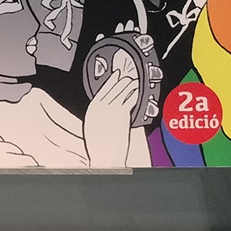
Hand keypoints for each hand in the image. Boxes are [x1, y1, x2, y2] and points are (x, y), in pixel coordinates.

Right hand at [82, 55, 139, 169]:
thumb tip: (105, 108)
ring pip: (122, 92)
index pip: (102, 90)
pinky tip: (138, 92)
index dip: (110, 81)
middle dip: (121, 81)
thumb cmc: (99, 146)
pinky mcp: (122, 114)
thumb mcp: (93, 127)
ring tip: (135, 80)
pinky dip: (134, 95)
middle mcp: (101, 106)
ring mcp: (111, 109)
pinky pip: (129, 100)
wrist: (105, 156)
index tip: (115, 74)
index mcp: (92, 109)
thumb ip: (99, 114)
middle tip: (128, 74)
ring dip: (129, 85)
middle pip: (113, 88)